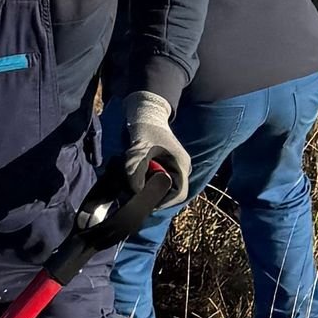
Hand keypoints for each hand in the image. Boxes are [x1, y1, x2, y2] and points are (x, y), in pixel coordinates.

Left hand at [117, 94, 189, 211]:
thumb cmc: (145, 130)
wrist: (145, 114)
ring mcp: (175, 167)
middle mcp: (181, 167)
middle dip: (156, 196)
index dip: (165, 202)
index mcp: (181, 164)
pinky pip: (160, 181)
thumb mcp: (138, 151)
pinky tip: (138, 178)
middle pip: (173, 193)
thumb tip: (136, 192)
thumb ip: (136, 172)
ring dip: (151, 188)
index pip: (179, 193)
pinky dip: (149, 182)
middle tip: (139, 195)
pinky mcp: (167, 166)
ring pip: (166, 188)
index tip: (148, 203)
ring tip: (137, 184)